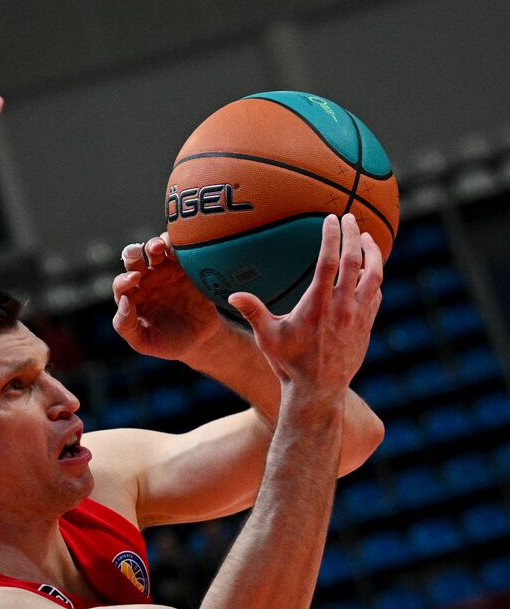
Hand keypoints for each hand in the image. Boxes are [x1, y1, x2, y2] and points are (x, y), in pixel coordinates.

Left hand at [112, 232, 223, 362]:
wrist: (199, 340)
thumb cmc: (167, 343)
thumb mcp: (143, 342)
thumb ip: (126, 325)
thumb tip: (122, 302)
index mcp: (131, 297)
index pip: (120, 284)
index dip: (124, 280)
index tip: (134, 280)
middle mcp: (146, 280)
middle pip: (134, 260)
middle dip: (133, 253)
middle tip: (137, 251)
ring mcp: (166, 271)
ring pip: (157, 250)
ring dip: (156, 243)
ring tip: (160, 247)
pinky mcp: (187, 267)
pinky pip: (182, 251)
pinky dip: (179, 245)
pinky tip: (181, 247)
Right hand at [228, 214, 382, 391]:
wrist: (318, 390)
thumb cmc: (289, 363)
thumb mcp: (267, 337)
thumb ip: (253, 312)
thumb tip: (232, 295)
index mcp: (317, 305)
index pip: (328, 261)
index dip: (331, 237)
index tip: (330, 218)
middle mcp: (342, 307)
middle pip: (354, 261)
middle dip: (352, 235)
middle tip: (349, 217)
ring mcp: (358, 316)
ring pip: (374, 275)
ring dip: (372, 253)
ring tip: (366, 238)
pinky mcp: (366, 325)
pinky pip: (376, 293)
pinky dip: (374, 277)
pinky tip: (369, 270)